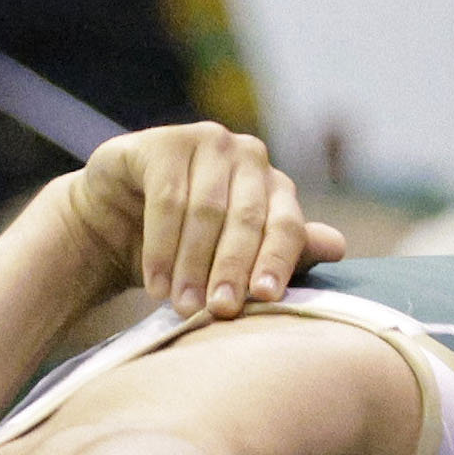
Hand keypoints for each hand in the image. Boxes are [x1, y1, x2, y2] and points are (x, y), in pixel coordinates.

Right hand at [59, 123, 345, 320]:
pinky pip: (166, 198)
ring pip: (205, 211)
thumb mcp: (233, 258)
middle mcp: (247, 155)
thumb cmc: (185, 247)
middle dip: (231, 270)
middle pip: (246, 218)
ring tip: (181, 306)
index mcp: (274, 184)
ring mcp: (205, 142)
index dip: (277, 261)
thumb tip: (338, 247)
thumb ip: (283, 252)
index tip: (264, 299)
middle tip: (218, 312)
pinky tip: (156, 283)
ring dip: (191, 265)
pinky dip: (161, 246)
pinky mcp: (163, 143)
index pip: (286, 224)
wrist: (115, 223)